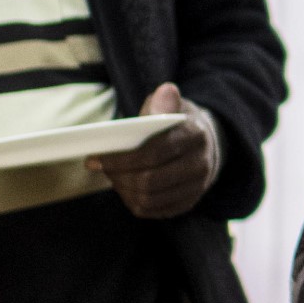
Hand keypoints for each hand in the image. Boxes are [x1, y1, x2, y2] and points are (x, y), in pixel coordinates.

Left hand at [91, 83, 219, 218]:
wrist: (206, 145)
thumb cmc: (179, 123)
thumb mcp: (173, 106)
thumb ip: (162, 102)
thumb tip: (165, 91)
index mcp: (195, 136)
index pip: (155, 152)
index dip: (122, 158)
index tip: (96, 157)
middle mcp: (200, 164)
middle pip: (150, 180)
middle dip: (118, 175)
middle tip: (102, 168)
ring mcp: (196, 187)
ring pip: (150, 198)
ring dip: (124, 190)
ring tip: (113, 177)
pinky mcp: (188, 202)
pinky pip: (154, 211)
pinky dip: (134, 202)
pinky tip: (126, 189)